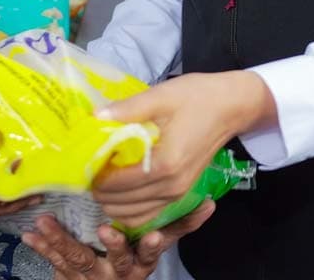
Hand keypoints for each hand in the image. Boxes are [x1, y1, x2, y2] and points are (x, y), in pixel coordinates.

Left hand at [22, 201, 214, 278]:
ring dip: (63, 240)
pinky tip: (29, 234)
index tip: (155, 235)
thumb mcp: (155, 249)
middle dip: (113, 245)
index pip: (149, 255)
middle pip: (117, 259)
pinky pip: (54, 261)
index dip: (151, 246)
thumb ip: (181, 226)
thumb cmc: (132, 263)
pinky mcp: (69, 276)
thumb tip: (210, 204)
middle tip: (107, 231)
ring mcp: (91, 276)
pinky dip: (42, 247)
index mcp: (139, 264)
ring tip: (47, 223)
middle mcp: (117, 272)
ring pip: (79, 257)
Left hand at [92, 72, 274, 227]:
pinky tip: (122, 191)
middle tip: (89, 170)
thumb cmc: (196, 97)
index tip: (82, 162)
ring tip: (102, 180)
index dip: (94, 177)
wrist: (231, 106)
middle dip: (100, 192)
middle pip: (122, 206)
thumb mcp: (160, 96)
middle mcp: (171, 187)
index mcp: (164, 165)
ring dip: (113, 204)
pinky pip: (150, 215)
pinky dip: (131, 210)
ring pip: (135, 217)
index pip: (117, 185)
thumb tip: (94, 117)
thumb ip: (127, 110)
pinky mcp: (183, 193)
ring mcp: (179, 194)